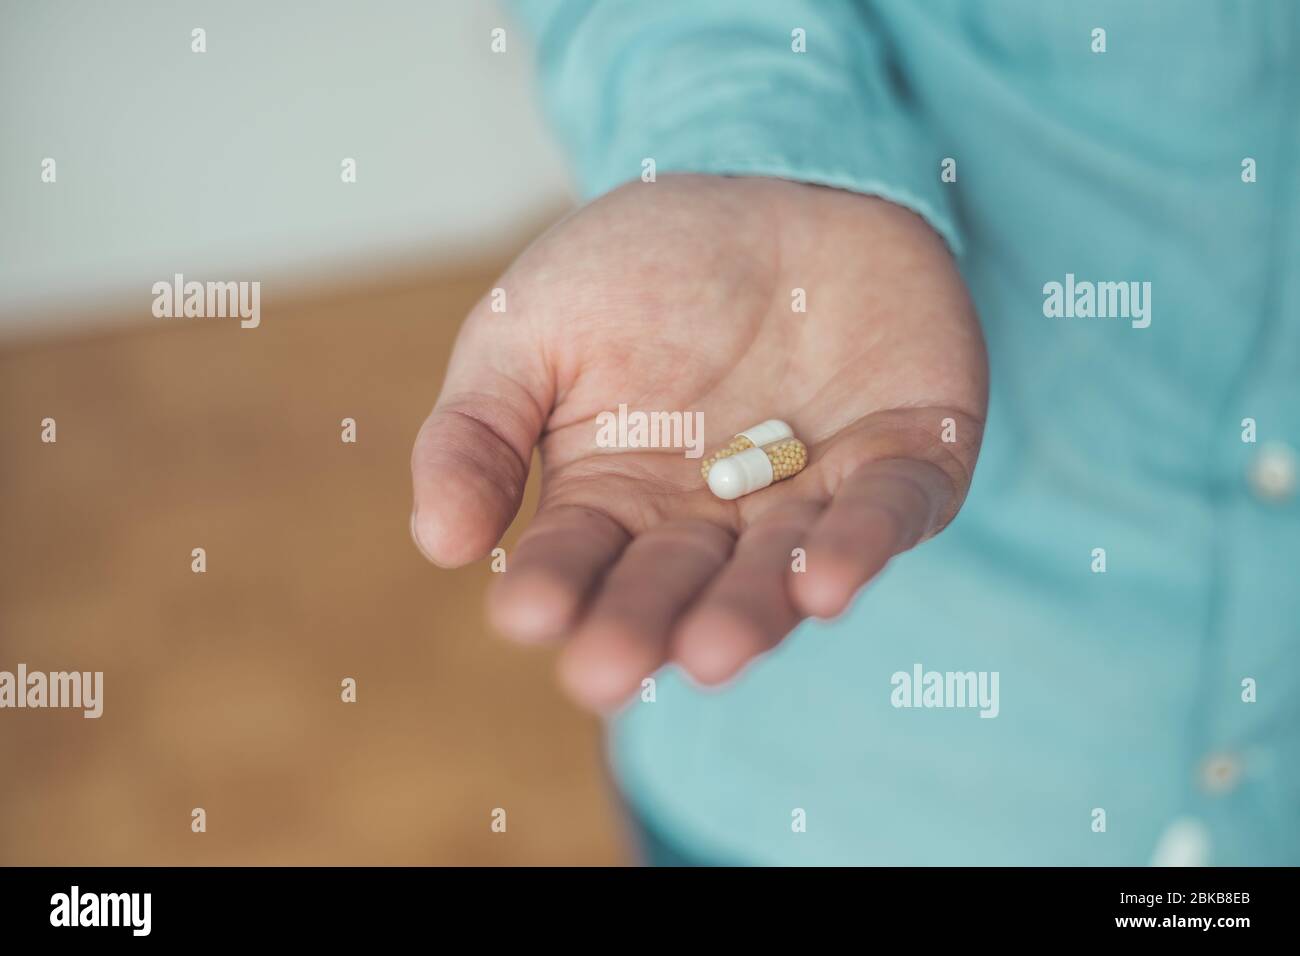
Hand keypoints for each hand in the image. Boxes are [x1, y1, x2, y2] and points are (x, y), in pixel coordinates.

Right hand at [411, 175, 986, 710]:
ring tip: (714, 650)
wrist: (778, 179)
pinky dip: (861, 546)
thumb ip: (478, 429)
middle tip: (611, 671)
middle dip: (645, 625)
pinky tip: (825, 582)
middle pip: (676, 586)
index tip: (528, 613)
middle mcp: (712, 518)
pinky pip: (887, 513)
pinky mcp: (904, 461)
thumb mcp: (527, 326)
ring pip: (779, 571)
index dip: (553, 587)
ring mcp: (808, 497)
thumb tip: (440, 544)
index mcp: (616, 496)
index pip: (577, 558)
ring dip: (749, 613)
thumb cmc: (640, 265)